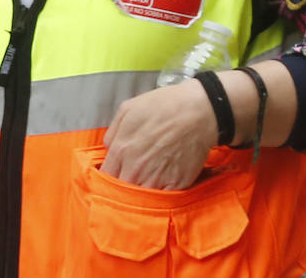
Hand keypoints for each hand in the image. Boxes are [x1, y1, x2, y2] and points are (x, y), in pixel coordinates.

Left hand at [100, 79, 215, 189]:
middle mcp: (137, 168)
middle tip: (132, 176)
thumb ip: (113, 132)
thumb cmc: (165, 106)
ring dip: (141, 192)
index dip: (110, 175)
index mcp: (122, 149)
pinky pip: (162, 199)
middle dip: (123, 186)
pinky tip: (163, 181)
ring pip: (140, 199)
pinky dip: (161, 194)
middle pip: (121, 191)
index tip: (116, 172)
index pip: (106, 176)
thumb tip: (109, 149)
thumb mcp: (128, 108)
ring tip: (148, 179)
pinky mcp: (176, 185)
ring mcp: (157, 179)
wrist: (198, 111)